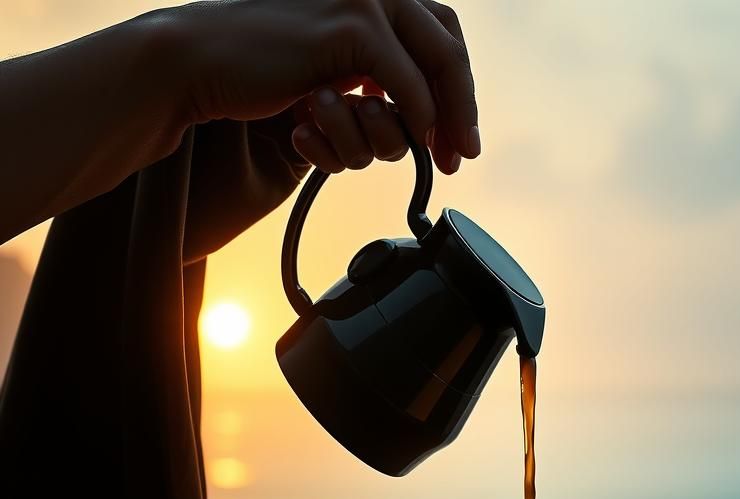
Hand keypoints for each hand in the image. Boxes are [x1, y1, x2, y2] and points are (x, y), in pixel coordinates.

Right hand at [172, 0, 478, 174]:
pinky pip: (409, 88)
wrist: (206, 63)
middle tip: (460, 158)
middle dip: (459, 112)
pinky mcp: (353, 26)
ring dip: (419, 128)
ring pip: (436, 73)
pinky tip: (389, 138)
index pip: (443, 36)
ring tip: (385, 148)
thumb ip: (376, 77)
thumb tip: (424, 114)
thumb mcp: (335, 71)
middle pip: (450, 51)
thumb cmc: (264, 72)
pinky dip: (410, 120)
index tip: (458, 138)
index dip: (458, 90)